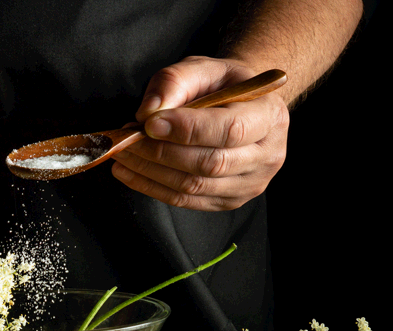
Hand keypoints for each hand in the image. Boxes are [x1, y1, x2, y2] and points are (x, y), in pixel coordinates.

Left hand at [111, 56, 288, 210]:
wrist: (240, 107)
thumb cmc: (221, 86)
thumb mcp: (202, 68)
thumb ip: (174, 82)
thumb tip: (148, 113)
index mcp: (269, 115)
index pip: (230, 129)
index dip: (187, 129)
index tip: (150, 124)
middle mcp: (268, 154)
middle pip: (211, 163)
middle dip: (162, 152)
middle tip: (128, 139)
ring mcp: (251, 183)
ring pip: (195, 186)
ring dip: (150, 172)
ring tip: (123, 154)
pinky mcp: (229, 200)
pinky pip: (186, 200)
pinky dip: (152, 187)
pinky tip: (130, 172)